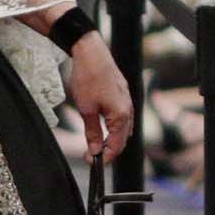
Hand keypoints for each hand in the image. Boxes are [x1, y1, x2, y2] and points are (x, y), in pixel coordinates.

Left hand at [64, 30, 130, 162]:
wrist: (91, 52)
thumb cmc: (88, 78)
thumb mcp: (86, 109)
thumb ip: (92, 132)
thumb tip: (94, 150)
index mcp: (121, 115)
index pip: (116, 145)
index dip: (105, 157)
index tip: (92, 162)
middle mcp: (128, 109)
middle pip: (122, 139)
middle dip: (109, 150)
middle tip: (91, 155)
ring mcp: (127, 100)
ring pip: (123, 127)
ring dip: (112, 138)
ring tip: (96, 143)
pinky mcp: (123, 93)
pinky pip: (123, 116)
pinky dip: (114, 126)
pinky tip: (105, 127)